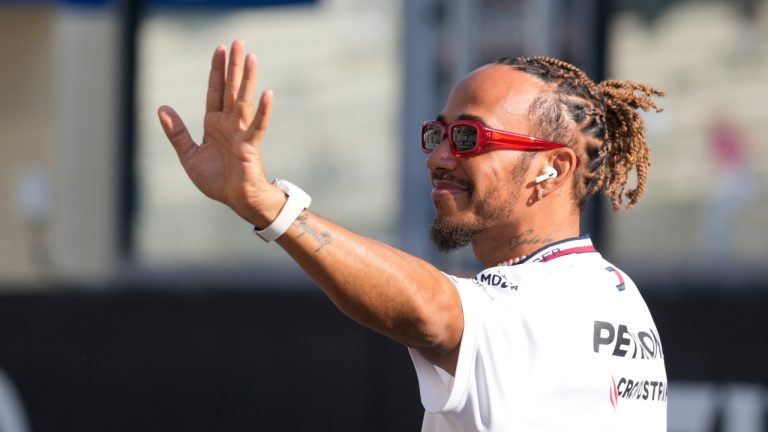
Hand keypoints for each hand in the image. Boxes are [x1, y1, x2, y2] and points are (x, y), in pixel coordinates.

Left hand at [157, 40, 283, 226]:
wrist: (237, 200)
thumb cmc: (217, 180)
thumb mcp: (189, 155)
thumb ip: (176, 132)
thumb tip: (161, 108)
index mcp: (214, 124)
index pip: (215, 91)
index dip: (216, 71)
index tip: (219, 49)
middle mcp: (228, 124)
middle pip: (230, 89)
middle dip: (232, 66)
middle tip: (237, 42)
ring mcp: (240, 133)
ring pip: (243, 100)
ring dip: (247, 79)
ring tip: (250, 57)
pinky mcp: (250, 146)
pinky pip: (257, 126)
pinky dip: (263, 111)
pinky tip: (267, 94)